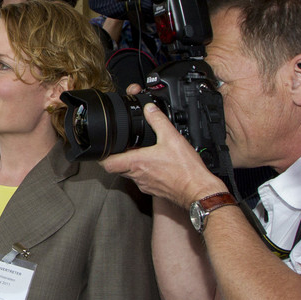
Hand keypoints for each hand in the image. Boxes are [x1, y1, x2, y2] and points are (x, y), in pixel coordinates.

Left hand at [100, 103, 226, 206]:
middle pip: (117, 168)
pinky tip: (156, 164)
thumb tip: (149, 109)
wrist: (199, 191)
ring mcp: (145, 184)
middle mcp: (137, 176)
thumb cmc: (186, 170)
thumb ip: (158, 120)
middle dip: (118, 156)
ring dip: (132, 163)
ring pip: (130, 174)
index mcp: (136, 163)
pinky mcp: (155, 190)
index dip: (101, 155)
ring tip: (141, 152)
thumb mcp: (172, 137)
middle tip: (123, 146)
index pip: (107, 163)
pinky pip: (143, 179)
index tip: (103, 148)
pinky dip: (145, 171)